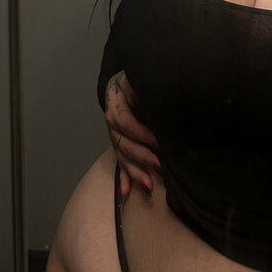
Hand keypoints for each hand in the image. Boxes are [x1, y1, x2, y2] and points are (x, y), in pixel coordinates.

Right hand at [104, 71, 161, 198]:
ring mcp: (114, 136)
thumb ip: (143, 87)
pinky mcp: (119, 145)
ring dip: (134, 172)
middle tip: (160, 165)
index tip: (158, 141)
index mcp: (116, 104)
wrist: (122, 84)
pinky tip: (126, 193)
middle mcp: (111, 123)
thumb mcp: (136, 78)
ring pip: (122, 157)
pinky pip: (119, 164)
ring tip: (148, 186)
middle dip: (141, 157)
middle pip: (123, 143)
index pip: (124, 122)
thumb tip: (160, 93)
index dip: (140, 133)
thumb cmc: (135, 80)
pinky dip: (123, 179)